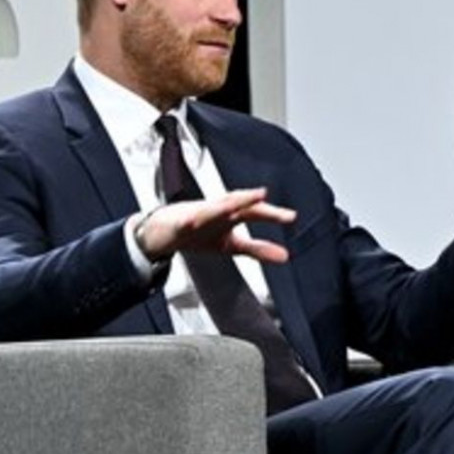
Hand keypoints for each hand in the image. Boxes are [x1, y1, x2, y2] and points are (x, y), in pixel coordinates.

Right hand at [134, 188, 294, 263]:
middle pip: (236, 204)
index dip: (272, 214)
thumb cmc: (198, 233)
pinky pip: (185, 221)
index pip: (254, 212)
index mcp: (231, 217)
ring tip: (237, 200)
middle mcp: (217, 212)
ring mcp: (198, 215)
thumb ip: (258, 249)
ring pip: (213, 207)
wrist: (162, 233)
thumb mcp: (231, 245)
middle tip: (264, 196)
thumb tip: (285, 256)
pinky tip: (194, 219)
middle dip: (250, 201)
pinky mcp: (179, 222)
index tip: (291, 217)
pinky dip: (190, 219)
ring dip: (224, 203)